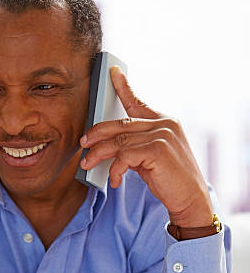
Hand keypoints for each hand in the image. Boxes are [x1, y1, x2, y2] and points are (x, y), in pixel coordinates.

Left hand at [80, 66, 212, 227]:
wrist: (191, 199)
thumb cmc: (170, 181)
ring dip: (98, 154)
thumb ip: (135, 146)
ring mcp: (163, 134)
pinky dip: (115, 170)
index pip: (138, 102)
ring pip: (118, 140)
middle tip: (83, 144)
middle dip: (97, 134)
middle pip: (120, 124)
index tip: (112, 72)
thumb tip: (108, 146)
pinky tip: (115, 181)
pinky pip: (124, 155)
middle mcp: (165, 123)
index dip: (123, 86)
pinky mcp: (158, 149)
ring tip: (88, 165)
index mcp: (165, 121)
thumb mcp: (150, 158)